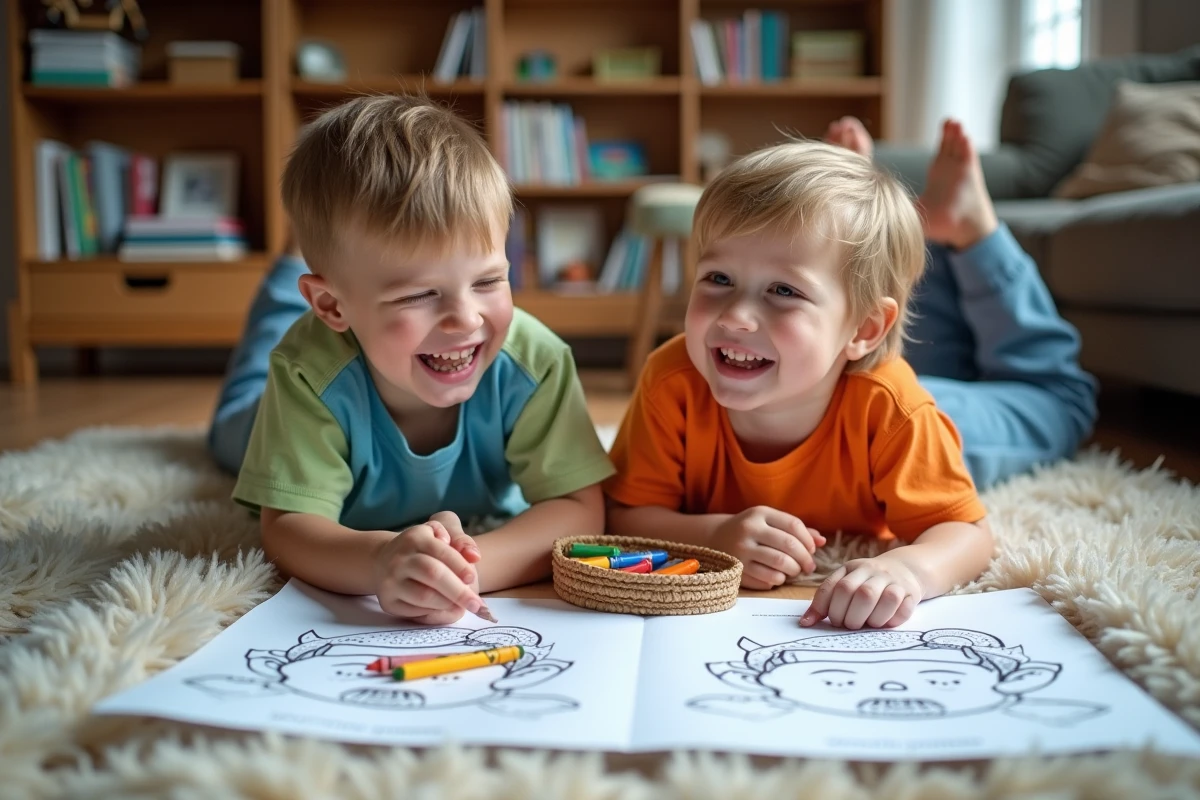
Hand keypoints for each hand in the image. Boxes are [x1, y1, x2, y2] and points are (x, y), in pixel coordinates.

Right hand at [372, 516, 482, 624]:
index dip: (460, 566)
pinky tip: (444, 609)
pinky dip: (435, 613)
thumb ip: (462, 540)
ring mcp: (390, 581)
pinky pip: (415, 612)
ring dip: (448, 603)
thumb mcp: (443, 531)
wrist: (386, 560)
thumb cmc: (425, 546)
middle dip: (458, 591)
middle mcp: (399, 559)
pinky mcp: (387, 601)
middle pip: (433, 574)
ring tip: (461, 605)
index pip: (441, 552)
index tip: (473, 578)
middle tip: (476, 604)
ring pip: (424, 596)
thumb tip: (474, 556)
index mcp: (414, 537)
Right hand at [711, 506, 825, 589]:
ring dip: (794, 571)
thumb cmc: (751, 531)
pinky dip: (778, 580)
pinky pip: (768, 579)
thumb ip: (796, 530)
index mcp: (759, 514)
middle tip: (809, 566)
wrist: (715, 539)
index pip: (793, 525)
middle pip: (789, 545)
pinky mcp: (738, 570)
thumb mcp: (769, 522)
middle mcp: (748, 530)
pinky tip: (777, 576)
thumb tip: (822, 541)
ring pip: (780, 564)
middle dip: (805, 559)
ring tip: (794, 571)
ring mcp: (741, 550)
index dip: (808, 540)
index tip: (812, 550)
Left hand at [801, 556, 922, 629]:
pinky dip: (891, 619)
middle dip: (848, 616)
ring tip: (867, 624)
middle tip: (848, 625)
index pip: (833, 587)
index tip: (821, 623)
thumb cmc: (868, 582)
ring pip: (880, 598)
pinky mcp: (910, 592)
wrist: (905, 568)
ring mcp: (892, 580)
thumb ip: (826, 601)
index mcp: (851, 568)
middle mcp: (872, 571)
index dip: (824, 608)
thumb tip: (805, 623)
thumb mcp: (846, 583)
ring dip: (871, 618)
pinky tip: (885, 622)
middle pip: (856, 593)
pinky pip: (901, 607)